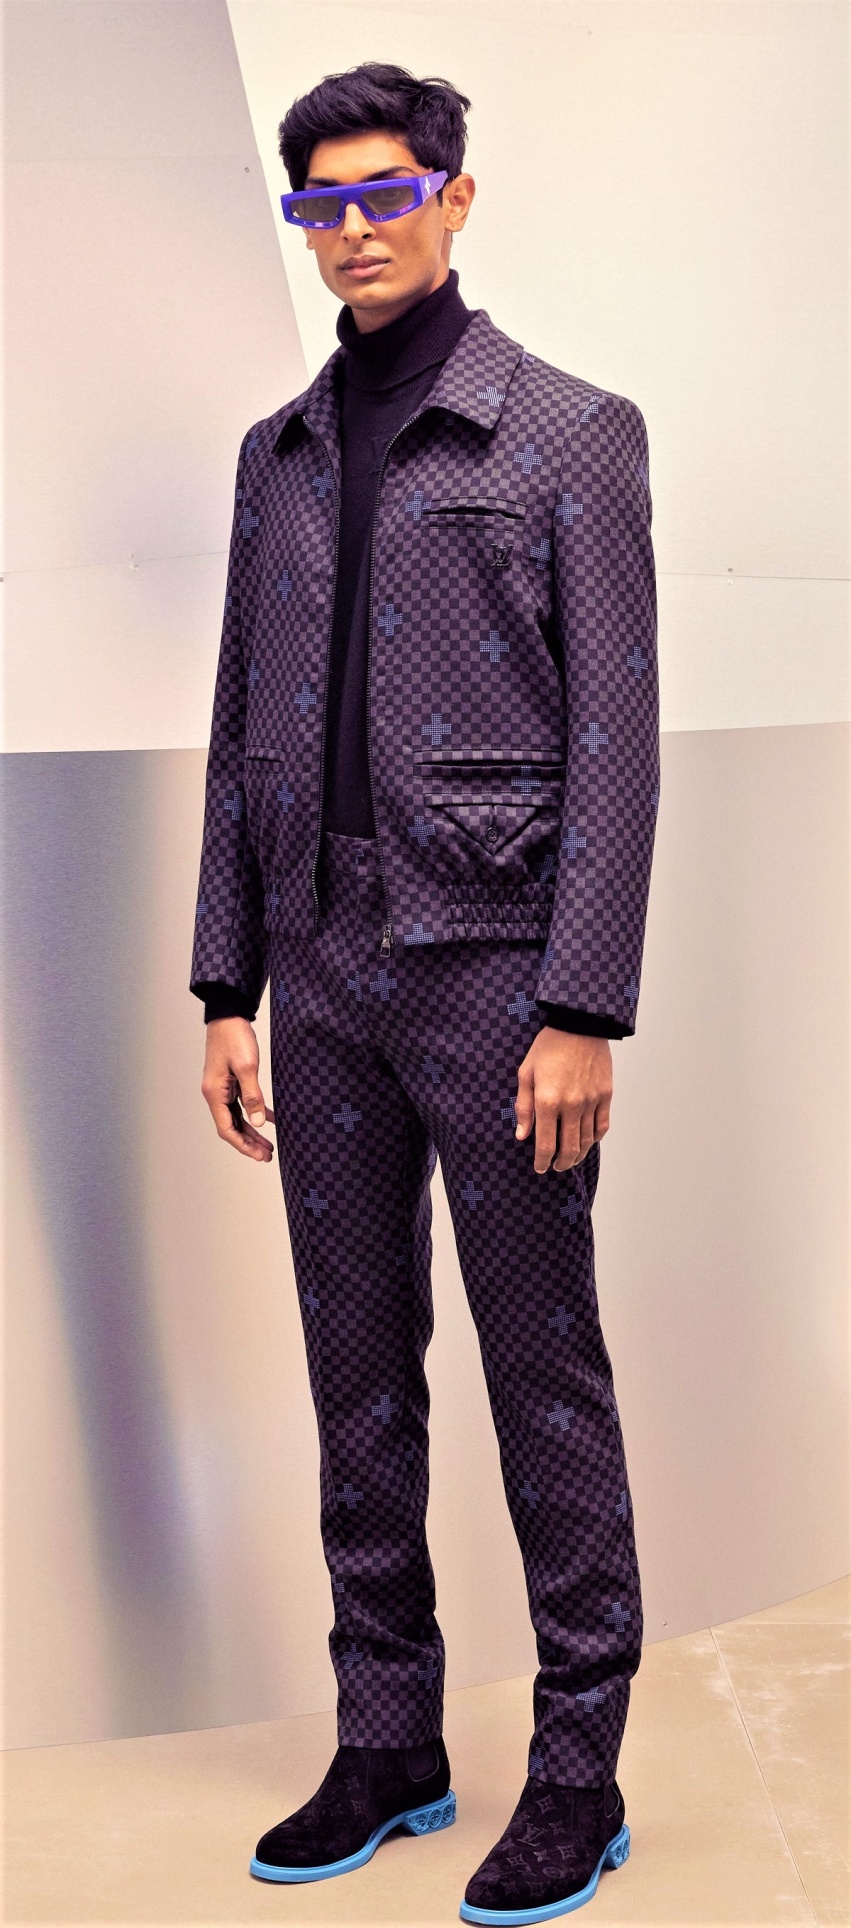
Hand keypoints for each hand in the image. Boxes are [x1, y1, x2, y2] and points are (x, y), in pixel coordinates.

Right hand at [201, 1017, 275, 1161]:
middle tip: (267, 1155)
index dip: (242, 1145)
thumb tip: (258, 1122)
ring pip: (237, 1117)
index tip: (259, 1155)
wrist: (228, 1015)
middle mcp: (215, 1094)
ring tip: (269, 1145)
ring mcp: (222, 1088)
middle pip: (231, 1127)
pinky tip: (270, 1119)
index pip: (226, 1129)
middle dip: (249, 1143)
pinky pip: (241, 1104)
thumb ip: (253, 1096)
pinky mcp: (230, 1081)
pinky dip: (255, 1113)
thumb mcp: (247, 1067)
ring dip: (252, 1131)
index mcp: (214, 1093)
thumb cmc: (234, 1038)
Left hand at [514, 1028, 612, 1172]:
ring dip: (578, 1155)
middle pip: (568, 1148)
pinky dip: (595, 1138)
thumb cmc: (548, 1046)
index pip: (545, 1143)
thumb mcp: (526, 1073)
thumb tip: (522, 1135)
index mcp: (547, 1101)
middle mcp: (571, 1105)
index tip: (540, 1168)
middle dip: (561, 1163)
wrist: (579, 1024)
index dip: (542, 1161)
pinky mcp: (605, 1095)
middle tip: (556, 1167)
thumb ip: (523, 1107)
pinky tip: (588, 1141)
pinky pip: (602, 1125)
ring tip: (571, 1159)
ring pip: (586, 1140)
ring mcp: (591, 1101)